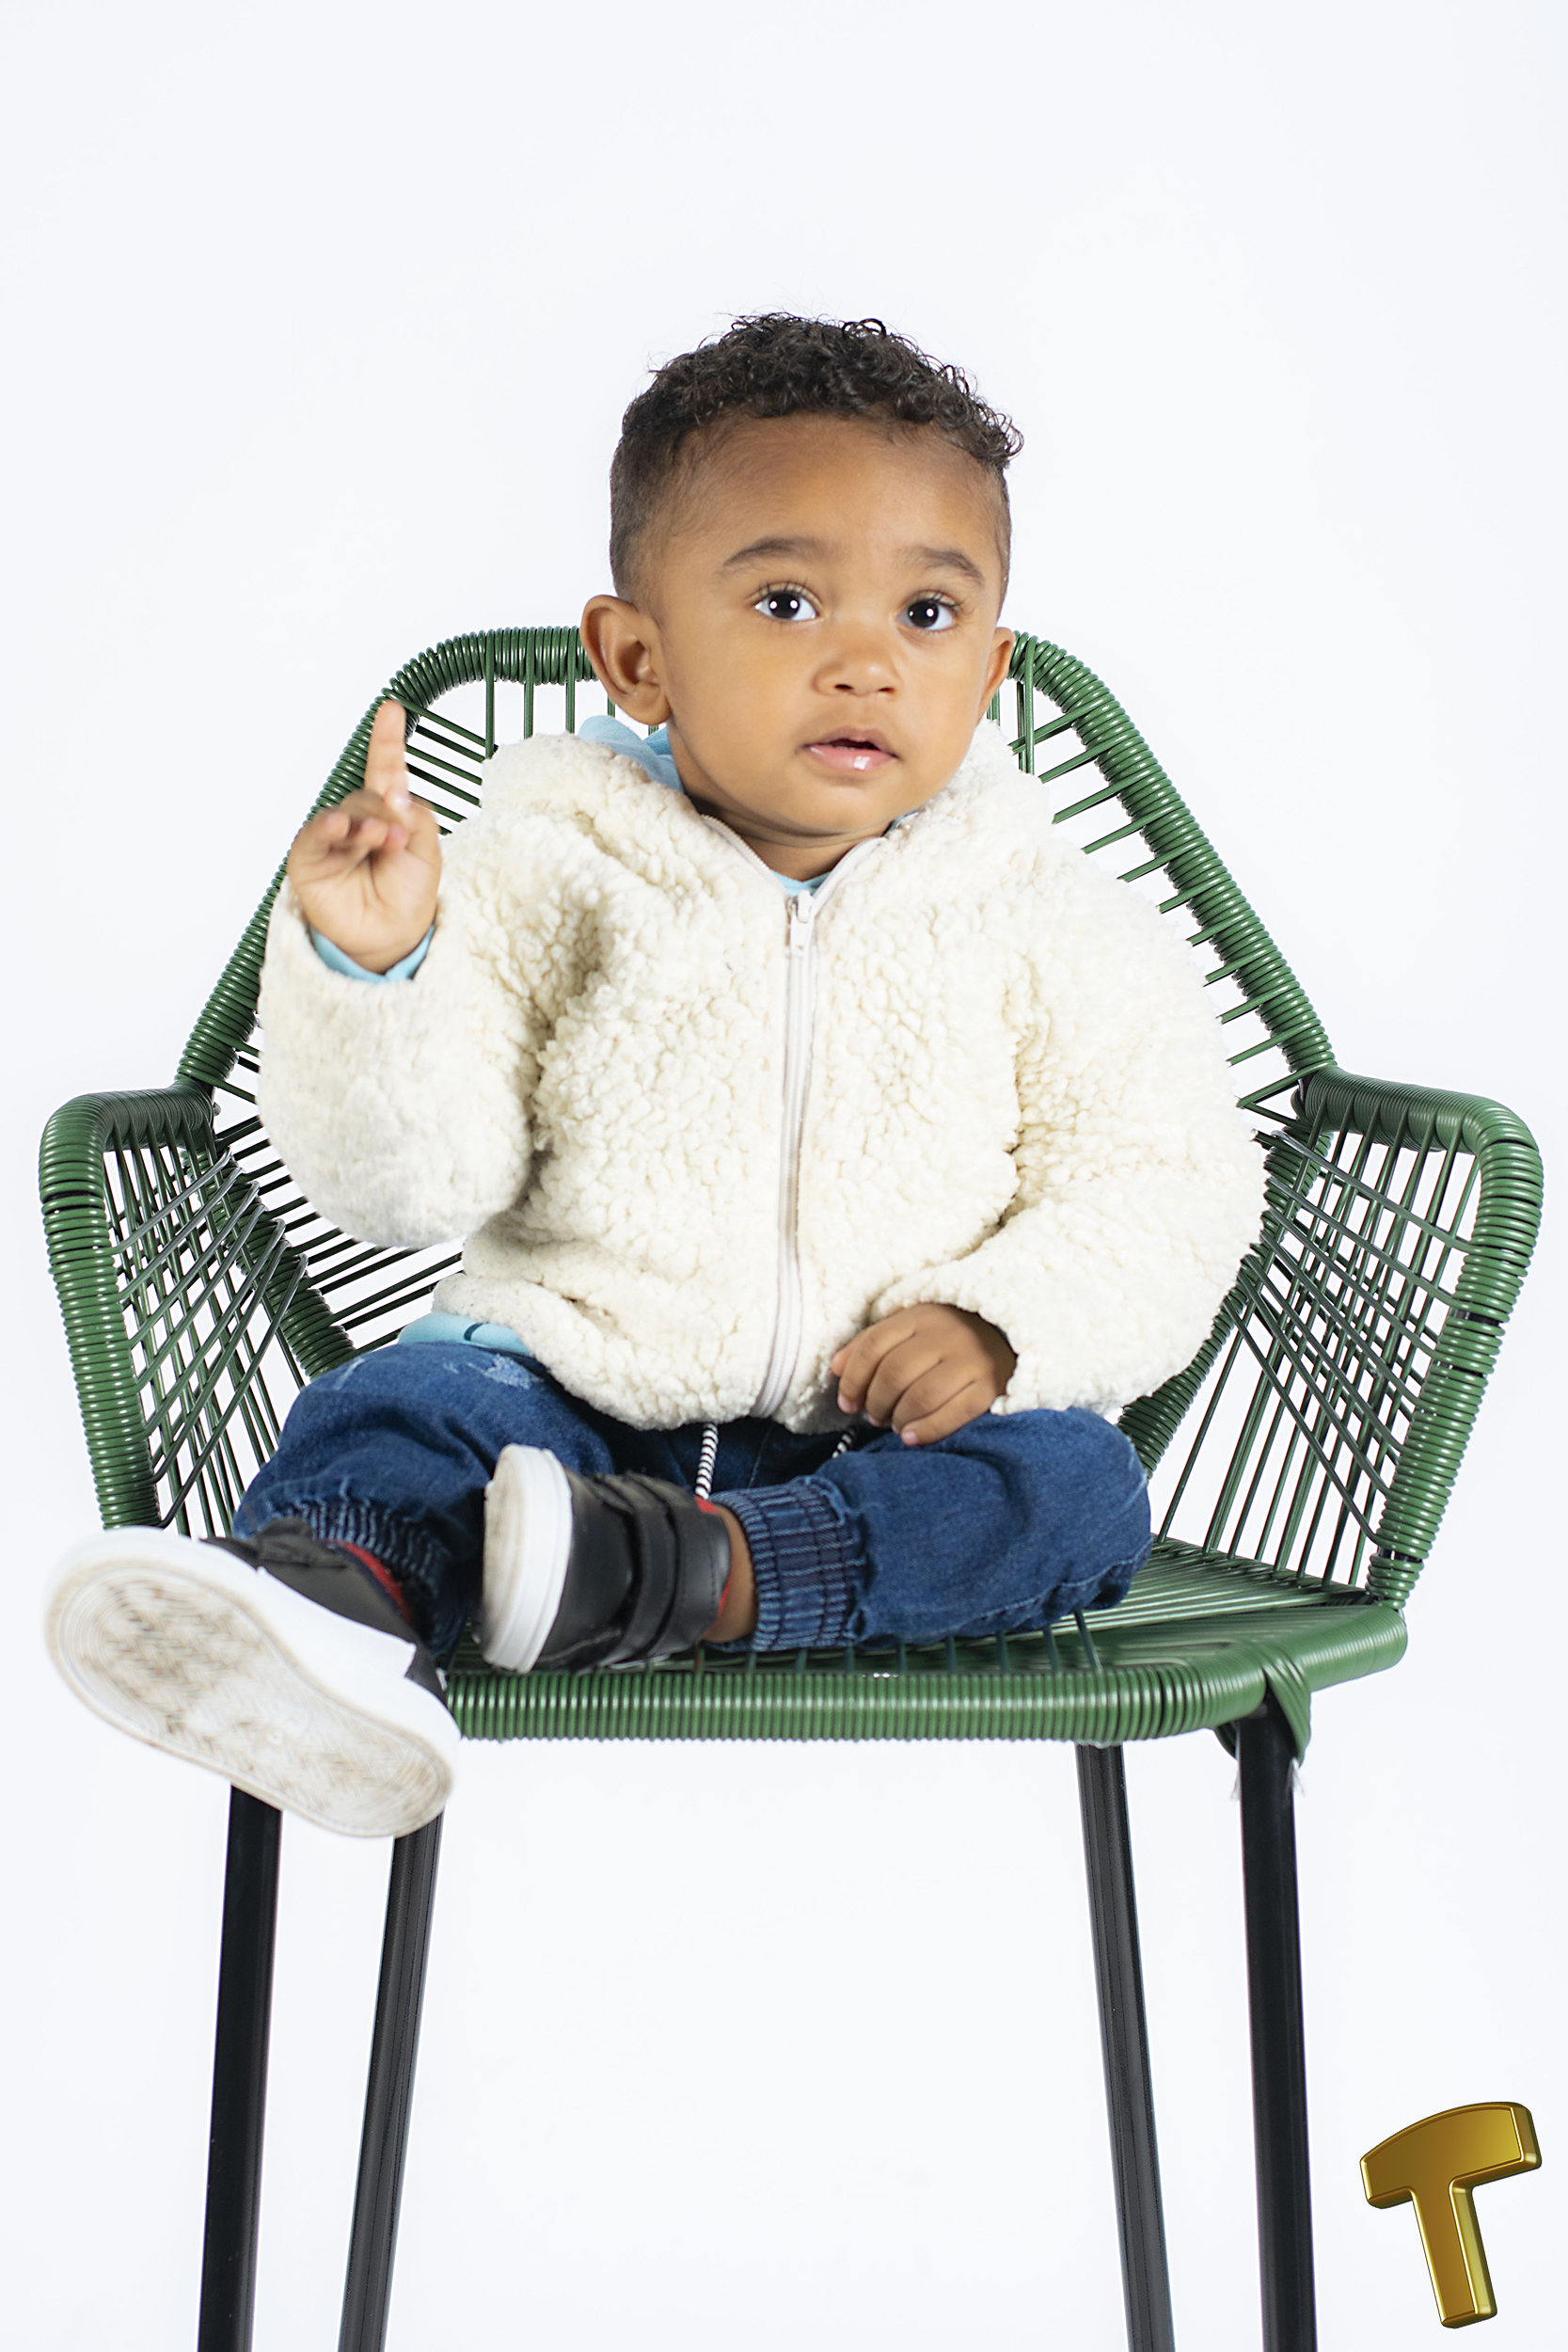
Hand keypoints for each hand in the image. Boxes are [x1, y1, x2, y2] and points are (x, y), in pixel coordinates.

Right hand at [286, 700, 441, 970]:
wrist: (390, 936)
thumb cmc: (408, 895)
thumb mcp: (427, 854)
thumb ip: (415, 818)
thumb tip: (393, 790)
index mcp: (390, 814)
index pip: (387, 769)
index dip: (388, 740)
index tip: (391, 710)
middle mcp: (359, 820)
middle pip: (369, 795)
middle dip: (385, 812)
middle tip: (396, 837)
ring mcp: (334, 837)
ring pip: (346, 813)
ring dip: (365, 824)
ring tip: (380, 842)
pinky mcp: (311, 856)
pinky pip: (317, 834)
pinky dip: (329, 828)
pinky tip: (343, 830)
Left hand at [830, 1305, 1016, 1445]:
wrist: (1010, 1338)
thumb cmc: (948, 1339)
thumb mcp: (911, 1330)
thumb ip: (872, 1344)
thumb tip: (836, 1367)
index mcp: (921, 1316)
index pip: (874, 1346)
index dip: (853, 1379)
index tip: (846, 1402)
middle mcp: (946, 1335)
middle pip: (894, 1372)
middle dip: (876, 1402)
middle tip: (874, 1416)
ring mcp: (971, 1360)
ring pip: (920, 1395)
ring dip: (898, 1418)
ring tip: (895, 1425)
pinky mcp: (990, 1387)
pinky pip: (953, 1414)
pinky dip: (926, 1429)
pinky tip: (910, 1437)